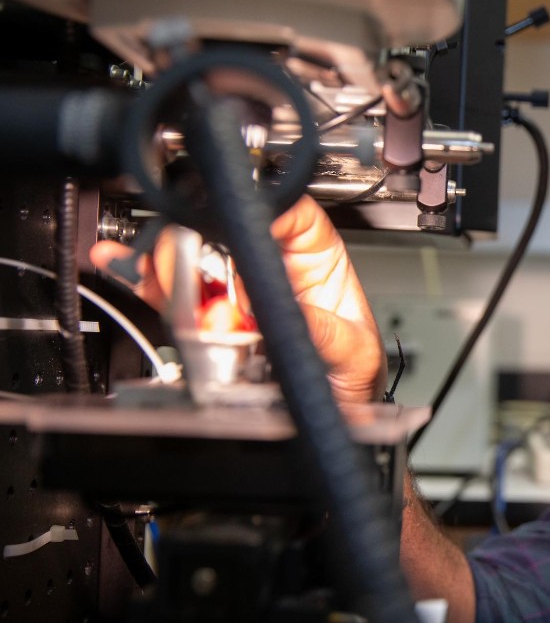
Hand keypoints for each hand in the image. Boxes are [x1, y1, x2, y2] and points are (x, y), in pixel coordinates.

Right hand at [89, 196, 386, 403]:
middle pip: (223, 226)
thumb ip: (320, 329)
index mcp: (314, 257)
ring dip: (170, 270)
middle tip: (197, 282)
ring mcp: (233, 287)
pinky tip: (124, 267)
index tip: (237, 233)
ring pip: (189, 256)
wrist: (331, 414)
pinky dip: (143, 280)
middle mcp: (270, 263)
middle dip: (202, 249)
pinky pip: (168, 291)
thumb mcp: (352, 351)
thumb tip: (276, 308)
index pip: (285, 209)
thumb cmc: (351, 375)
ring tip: (172, 294)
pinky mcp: (205, 314)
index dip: (258, 212)